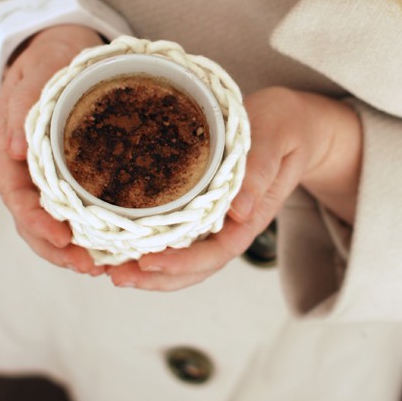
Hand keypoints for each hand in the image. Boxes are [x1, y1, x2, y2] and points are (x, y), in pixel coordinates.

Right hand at [0, 24, 105, 275]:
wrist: (67, 46)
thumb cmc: (51, 57)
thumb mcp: (39, 70)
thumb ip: (25, 106)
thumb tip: (15, 149)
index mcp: (11, 149)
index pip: (17, 198)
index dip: (37, 223)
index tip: (64, 238)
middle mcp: (28, 169)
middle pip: (34, 222)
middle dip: (59, 249)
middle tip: (92, 267)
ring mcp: (51, 174)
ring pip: (55, 222)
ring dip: (76, 248)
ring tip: (104, 267)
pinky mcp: (75, 173)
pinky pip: (78, 208)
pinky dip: (92, 230)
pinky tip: (115, 243)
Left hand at [106, 86, 362, 291]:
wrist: (291, 122)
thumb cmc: (284, 126)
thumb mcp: (276, 140)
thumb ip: (261, 170)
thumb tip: (239, 211)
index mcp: (251, 215)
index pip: (217, 252)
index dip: (183, 263)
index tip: (148, 260)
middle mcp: (232, 225)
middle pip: (196, 268)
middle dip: (156, 277)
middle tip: (116, 275)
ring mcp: (217, 219)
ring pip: (184, 258)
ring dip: (149, 270)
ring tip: (110, 270)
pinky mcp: (203, 206)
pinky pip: (178, 235)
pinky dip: (150, 245)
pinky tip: (122, 244)